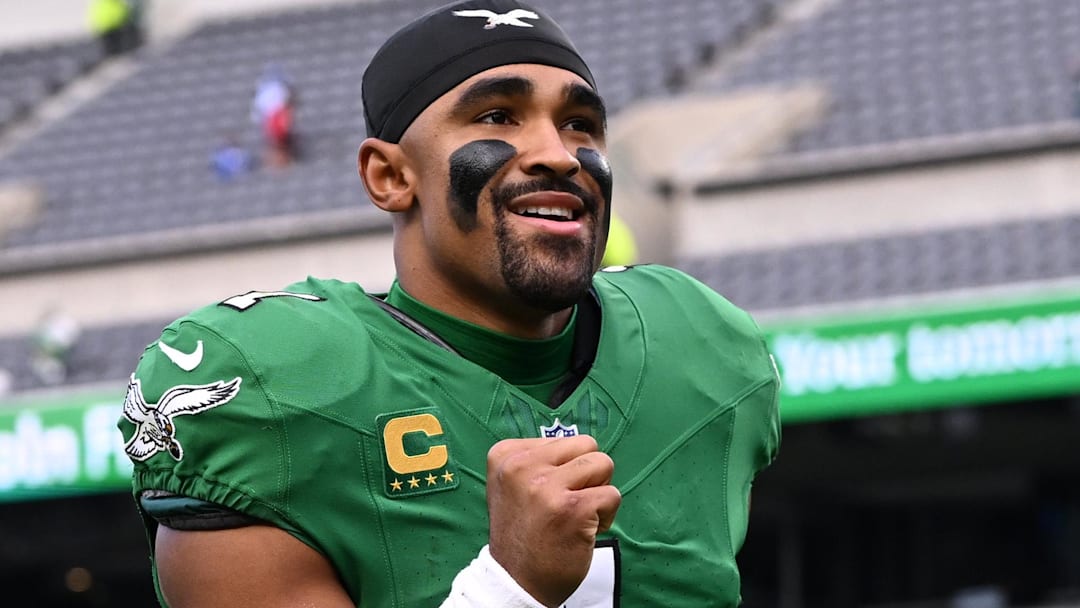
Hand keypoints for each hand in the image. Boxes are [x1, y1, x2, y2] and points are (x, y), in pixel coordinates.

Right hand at [485, 435, 620, 607]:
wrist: (516, 582)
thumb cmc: (522, 535)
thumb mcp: (512, 485)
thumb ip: (539, 461)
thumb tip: (580, 446)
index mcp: (506, 455)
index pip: (562, 439)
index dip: (565, 467)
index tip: (547, 495)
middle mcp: (522, 466)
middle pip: (586, 445)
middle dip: (588, 473)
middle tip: (572, 501)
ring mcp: (547, 486)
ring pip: (604, 463)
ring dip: (599, 491)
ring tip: (579, 514)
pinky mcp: (573, 508)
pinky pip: (612, 494)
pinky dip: (607, 516)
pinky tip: (585, 531)